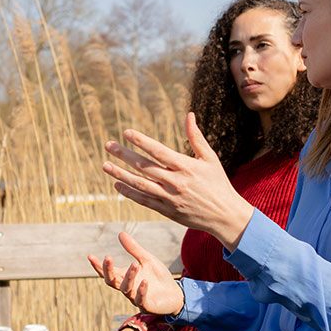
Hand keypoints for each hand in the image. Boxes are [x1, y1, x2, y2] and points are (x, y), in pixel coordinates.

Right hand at [88, 232, 184, 314]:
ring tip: (135, 264)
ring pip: (126, 289)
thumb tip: (120, 233)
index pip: (108, 272)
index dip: (98, 266)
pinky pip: (141, 300)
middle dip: (108, 270)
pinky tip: (144, 282)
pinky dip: (141, 290)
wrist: (175, 294)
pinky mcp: (147, 306)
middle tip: (108, 258)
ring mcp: (136, 298)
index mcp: (125, 277)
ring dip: (129, 276)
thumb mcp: (147, 260)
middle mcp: (127, 288)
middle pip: (112, 281)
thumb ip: (134, 249)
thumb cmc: (158, 278)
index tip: (90, 256)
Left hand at [102, 113, 253, 249]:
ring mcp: (170, 198)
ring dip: (121, 174)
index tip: (127, 133)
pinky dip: (129, 193)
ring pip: (140, 184)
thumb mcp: (210, 158)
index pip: (159, 151)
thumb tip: (189, 115)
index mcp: (186, 167)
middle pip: (144, 167)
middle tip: (108, 145)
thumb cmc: (218, 183)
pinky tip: (117, 184)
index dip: (141, 141)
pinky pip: (144, 200)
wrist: (224, 216)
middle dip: (124, 155)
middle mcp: (176, 182)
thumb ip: (196, 137)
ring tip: (105, 165)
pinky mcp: (167, 211)